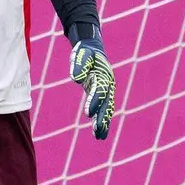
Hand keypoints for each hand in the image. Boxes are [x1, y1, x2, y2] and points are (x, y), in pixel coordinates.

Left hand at [70, 25, 115, 140]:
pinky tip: (98, 132)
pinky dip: (101, 119)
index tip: (88, 113)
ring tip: (99, 135)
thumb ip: (79, 65)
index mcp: (104, 75)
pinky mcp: (101, 94)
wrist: (92, 49)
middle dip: (102, 117)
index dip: (94, 101)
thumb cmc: (85, 51)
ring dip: (103, 122)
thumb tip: (76, 78)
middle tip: (98, 130)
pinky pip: (103, 108)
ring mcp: (106, 90)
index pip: (100, 91)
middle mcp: (108, 85)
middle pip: (106, 103)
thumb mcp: (81, 54)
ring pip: (106, 108)